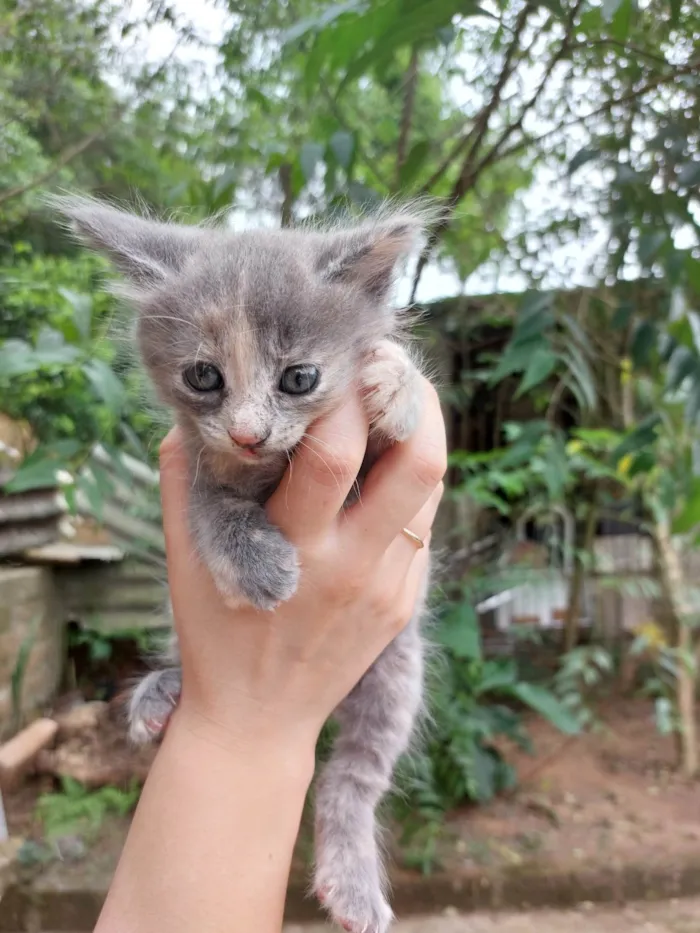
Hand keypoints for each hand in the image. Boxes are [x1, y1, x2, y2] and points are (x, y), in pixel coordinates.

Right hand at [159, 376, 445, 758]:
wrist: (258, 720)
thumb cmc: (214, 633)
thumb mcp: (185, 556)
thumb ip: (184, 478)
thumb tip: (194, 411)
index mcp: (296, 549)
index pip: (335, 452)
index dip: (344, 392)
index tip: (338, 356)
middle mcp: (355, 566)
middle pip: (419, 463)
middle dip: (413, 396)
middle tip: (390, 361)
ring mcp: (390, 587)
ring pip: (432, 489)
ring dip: (423, 432)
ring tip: (394, 398)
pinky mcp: (406, 603)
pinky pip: (422, 526)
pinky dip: (410, 482)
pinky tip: (384, 464)